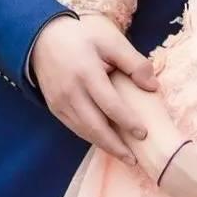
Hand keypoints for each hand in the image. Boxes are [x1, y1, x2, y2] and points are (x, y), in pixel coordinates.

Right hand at [31, 13, 157, 162]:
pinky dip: (90, 136)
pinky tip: (104, 141)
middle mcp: (71, 91)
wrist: (43, 37)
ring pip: (83, 131)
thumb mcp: (110, 40)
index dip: (127, 121)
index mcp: (87, 73)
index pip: (110, 105)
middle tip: (134, 159)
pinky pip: (74, 127)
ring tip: (123, 155)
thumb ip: (133, 63)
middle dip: (115, 146)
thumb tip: (153, 87)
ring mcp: (60, 101)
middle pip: (95, 126)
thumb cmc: (82, 36)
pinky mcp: (54, 106)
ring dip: (103, 145)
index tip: (144, 133)